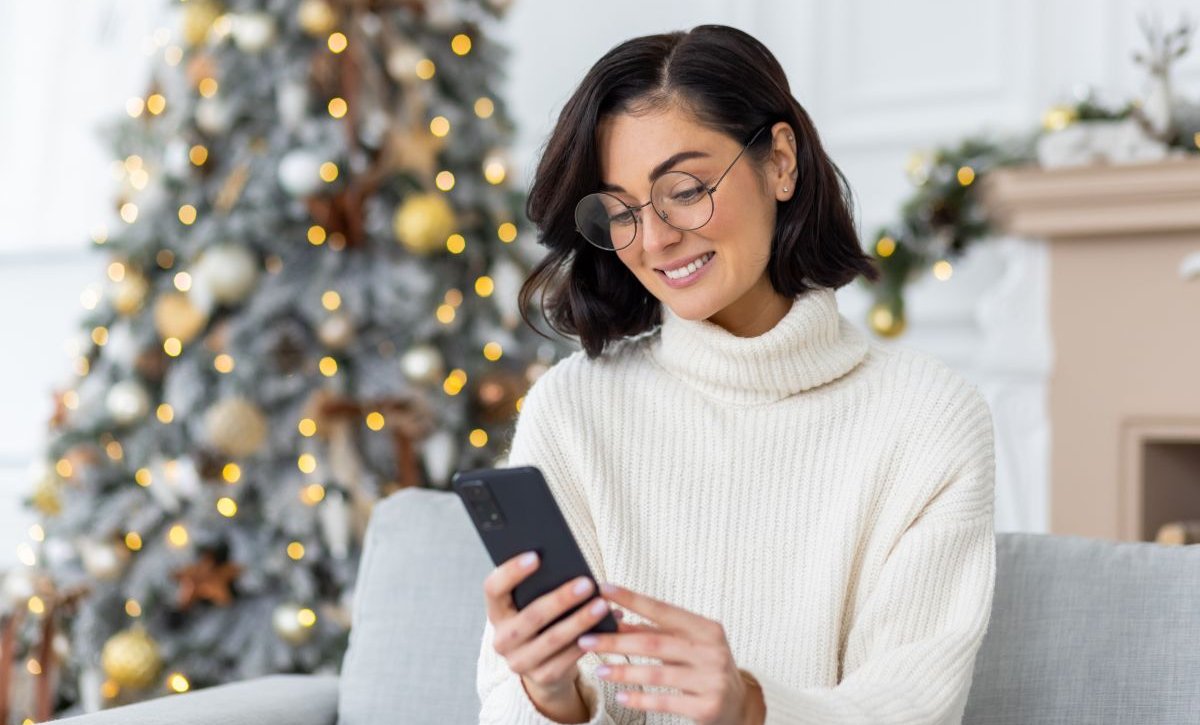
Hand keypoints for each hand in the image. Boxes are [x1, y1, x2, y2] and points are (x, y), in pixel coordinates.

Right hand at [482, 552, 611, 704]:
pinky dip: (588, 641)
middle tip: (586, 583)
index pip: (493, 588)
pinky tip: (606, 627)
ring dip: (580, 621)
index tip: (536, 556)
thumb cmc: (541, 620)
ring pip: (553, 639)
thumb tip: (571, 567)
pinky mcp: (543, 677)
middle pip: (531, 616)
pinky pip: (568, 658)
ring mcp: (520, 662)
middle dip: (560, 599)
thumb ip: (541, 587)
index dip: (511, 571)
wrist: (542, 664)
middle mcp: (502, 639)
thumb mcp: (532, 604)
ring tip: (602, 604)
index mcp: (496, 613)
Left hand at [578, 582, 763, 723]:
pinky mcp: (707, 707)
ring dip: (623, 670)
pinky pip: (665, 701)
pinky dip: (640, 699)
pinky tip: (621, 695)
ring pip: (657, 673)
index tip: (603, 589)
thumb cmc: (706, 669)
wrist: (738, 707)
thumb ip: (657, 633)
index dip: (632, 599)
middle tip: (586, 639)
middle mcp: (712, 651)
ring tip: (599, 669)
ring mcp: (712, 680)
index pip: (663, 610)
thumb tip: (617, 618)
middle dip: (616, 640)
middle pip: (654, 642)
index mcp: (707, 628)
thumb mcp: (688, 645)